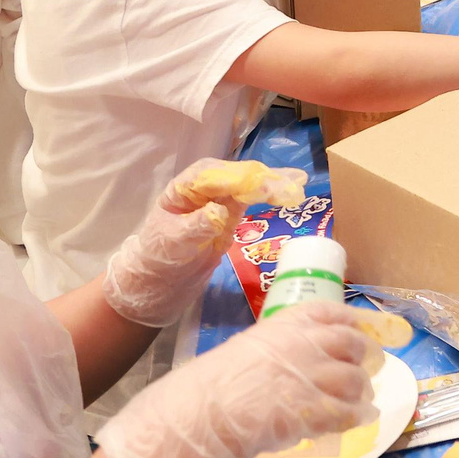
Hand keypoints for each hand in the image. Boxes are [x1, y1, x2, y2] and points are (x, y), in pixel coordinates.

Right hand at [99, 302, 381, 457]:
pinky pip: (347, 412)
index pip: (334, 313)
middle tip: (365, 371)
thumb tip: (302, 361)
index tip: (362, 332)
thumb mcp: (247, 350)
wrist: (198, 415)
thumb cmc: (213, 384)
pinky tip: (359, 420)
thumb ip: (280, 349)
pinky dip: (357, 417)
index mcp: (287, 323)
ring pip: (355, 380)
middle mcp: (305, 342)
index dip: (353, 323)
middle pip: (353, 344)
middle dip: (362, 359)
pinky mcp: (313, 410)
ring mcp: (311, 375)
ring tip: (359, 401)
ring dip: (360, 392)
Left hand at [100, 157, 307, 325]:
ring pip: (250, 185)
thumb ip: (196, 225)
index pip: (216, 176)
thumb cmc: (159, 258)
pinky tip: (290, 192)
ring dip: (274, 184)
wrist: (159, 282)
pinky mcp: (232, 213)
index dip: (242, 179)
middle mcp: (206, 187)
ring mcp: (220, 199)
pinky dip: (272, 195)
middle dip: (265, 179)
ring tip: (299, 186)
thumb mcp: (173, 243)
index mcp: (186, 187)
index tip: (265, 186)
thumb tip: (220, 211)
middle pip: (238, 176)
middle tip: (294, 185)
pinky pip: (254, 199)